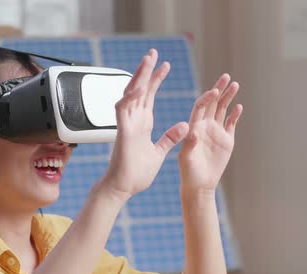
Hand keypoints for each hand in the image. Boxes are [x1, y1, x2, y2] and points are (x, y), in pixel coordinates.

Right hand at [101, 49, 188, 199]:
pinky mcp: (123, 132)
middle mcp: (134, 120)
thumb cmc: (137, 173)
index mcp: (142, 124)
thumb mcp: (159, 152)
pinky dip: (130, 96)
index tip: (165, 66)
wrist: (123, 187)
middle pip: (140, 90)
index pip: (149, 96)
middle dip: (147, 71)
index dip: (156, 80)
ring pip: (131, 94)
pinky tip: (138, 84)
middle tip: (153, 53)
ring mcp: (127, 125)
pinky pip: (124, 109)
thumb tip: (184, 126)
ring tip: (147, 60)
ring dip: (139, 76)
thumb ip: (169, 138)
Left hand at [179, 74, 242, 192]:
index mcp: (193, 126)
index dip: (207, 97)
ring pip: (222, 110)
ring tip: (235, 85)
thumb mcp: (186, 158)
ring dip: (228, 97)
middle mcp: (204, 126)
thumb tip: (193, 130)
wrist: (200, 184)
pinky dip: (235, 115)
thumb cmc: (189, 172)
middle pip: (212, 103)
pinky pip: (231, 123)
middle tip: (226, 76)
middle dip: (219, 89)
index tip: (215, 91)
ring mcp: (216, 132)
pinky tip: (239, 107)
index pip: (200, 106)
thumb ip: (189, 144)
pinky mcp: (226, 140)